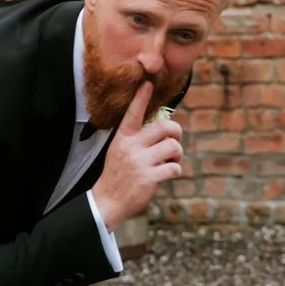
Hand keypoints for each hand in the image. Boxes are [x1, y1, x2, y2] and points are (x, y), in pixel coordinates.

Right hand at [88, 81, 182, 225]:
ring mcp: (141, 162)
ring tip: (171, 161)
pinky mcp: (150, 178)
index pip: (133, 113)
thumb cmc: (117, 175)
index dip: (141, 98)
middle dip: (176, 133)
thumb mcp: (119, 152)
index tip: (147, 83)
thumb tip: (163, 129)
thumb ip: (136, 140)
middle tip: (175, 141)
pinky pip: (174, 168)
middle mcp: (131, 147)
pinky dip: (175, 171)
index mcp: (123, 139)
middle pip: (164, 127)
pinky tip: (167, 174)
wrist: (107, 201)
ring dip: (177, 155)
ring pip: (173, 147)